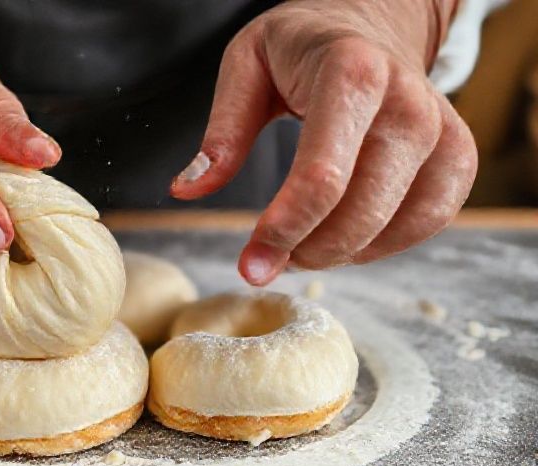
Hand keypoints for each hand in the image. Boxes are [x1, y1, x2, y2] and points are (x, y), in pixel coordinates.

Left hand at [171, 0, 476, 284]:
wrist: (371, 21)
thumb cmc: (300, 47)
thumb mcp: (245, 65)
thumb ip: (221, 130)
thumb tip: (187, 190)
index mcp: (350, 74)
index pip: (322, 176)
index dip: (285, 229)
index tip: (250, 263)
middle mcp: (406, 102)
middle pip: (361, 209)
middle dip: (307, 251)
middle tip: (266, 262)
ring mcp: (439, 129)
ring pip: (397, 223)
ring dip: (341, 253)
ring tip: (299, 247)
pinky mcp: (456, 154)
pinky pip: (429, 221)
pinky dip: (384, 245)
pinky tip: (345, 240)